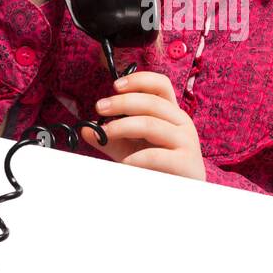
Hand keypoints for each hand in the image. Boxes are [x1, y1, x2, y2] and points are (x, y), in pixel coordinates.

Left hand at [82, 72, 206, 181]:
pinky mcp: (186, 162)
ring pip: (151, 124)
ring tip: (106, 134)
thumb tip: (85, 130)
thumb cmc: (157, 166)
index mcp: (171, 113)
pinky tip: (124, 162)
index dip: (139, 80)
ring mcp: (186, 141)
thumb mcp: (130, 148)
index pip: (161, 85)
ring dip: (123, 126)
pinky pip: (157, 155)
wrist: (184, 191)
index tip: (115, 86)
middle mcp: (182, 122)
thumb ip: (110, 138)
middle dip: (122, 102)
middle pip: (152, 102)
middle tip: (100, 107)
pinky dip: (136, 157)